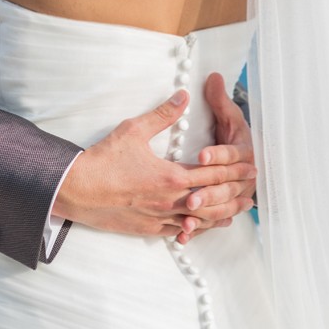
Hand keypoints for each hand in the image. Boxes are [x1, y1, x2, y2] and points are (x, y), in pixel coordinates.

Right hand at [52, 89, 256, 237]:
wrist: (77, 190)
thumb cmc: (103, 160)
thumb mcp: (133, 130)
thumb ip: (163, 114)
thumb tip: (183, 96)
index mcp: (171, 176)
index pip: (212, 173)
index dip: (234, 169)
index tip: (250, 166)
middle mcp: (170, 201)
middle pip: (212, 199)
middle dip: (234, 194)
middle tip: (251, 191)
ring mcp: (160, 218)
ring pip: (199, 220)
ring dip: (220, 215)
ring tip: (236, 212)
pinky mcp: (148, 228)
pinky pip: (179, 232)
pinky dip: (195, 229)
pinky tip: (202, 227)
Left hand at [176, 72, 257, 244]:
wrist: (246, 160)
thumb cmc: (232, 133)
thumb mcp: (227, 116)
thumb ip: (219, 99)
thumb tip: (214, 75)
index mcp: (243, 153)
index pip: (231, 155)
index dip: (218, 156)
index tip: (202, 156)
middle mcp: (241, 177)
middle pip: (225, 187)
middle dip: (208, 192)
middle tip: (190, 197)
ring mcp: (232, 196)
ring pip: (219, 208)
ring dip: (204, 214)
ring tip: (186, 216)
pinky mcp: (220, 209)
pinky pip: (210, 222)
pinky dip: (198, 229)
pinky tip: (182, 235)